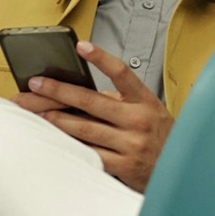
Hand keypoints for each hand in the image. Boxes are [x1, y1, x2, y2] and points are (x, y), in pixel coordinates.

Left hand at [11, 41, 173, 192]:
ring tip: (37, 111)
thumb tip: (77, 91)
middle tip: (36, 83)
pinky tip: (55, 139)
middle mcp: (138, 120)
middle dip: (59, 90)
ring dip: (57, 119)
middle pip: (92, 101)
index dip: (101, 58)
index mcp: (145, 101)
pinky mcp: (123, 166)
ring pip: (84, 129)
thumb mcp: (147, 111)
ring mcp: (131, 144)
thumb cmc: (158, 136)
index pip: (121, 73)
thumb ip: (119, 102)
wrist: (178, 169)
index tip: (81, 46)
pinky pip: (89, 153)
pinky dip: (69, 145)